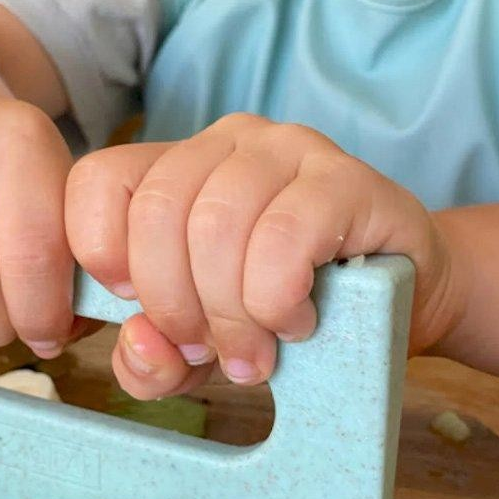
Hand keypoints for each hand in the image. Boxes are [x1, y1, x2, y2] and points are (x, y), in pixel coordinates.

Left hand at [65, 113, 460, 398]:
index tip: (139, 311)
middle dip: (175, 304)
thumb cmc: (287, 314)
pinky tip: (297, 322)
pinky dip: (277, 299)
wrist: (401, 301)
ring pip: (217, 225)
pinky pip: (284, 237)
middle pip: (157, 213)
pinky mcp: (346, 178)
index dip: (100, 256)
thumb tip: (141, 340)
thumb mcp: (201, 349)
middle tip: (214, 350)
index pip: (96, 183)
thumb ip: (152, 356)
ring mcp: (289, 150)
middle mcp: (226, 142)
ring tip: (259, 349)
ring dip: (231, 312)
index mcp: (175, 168)